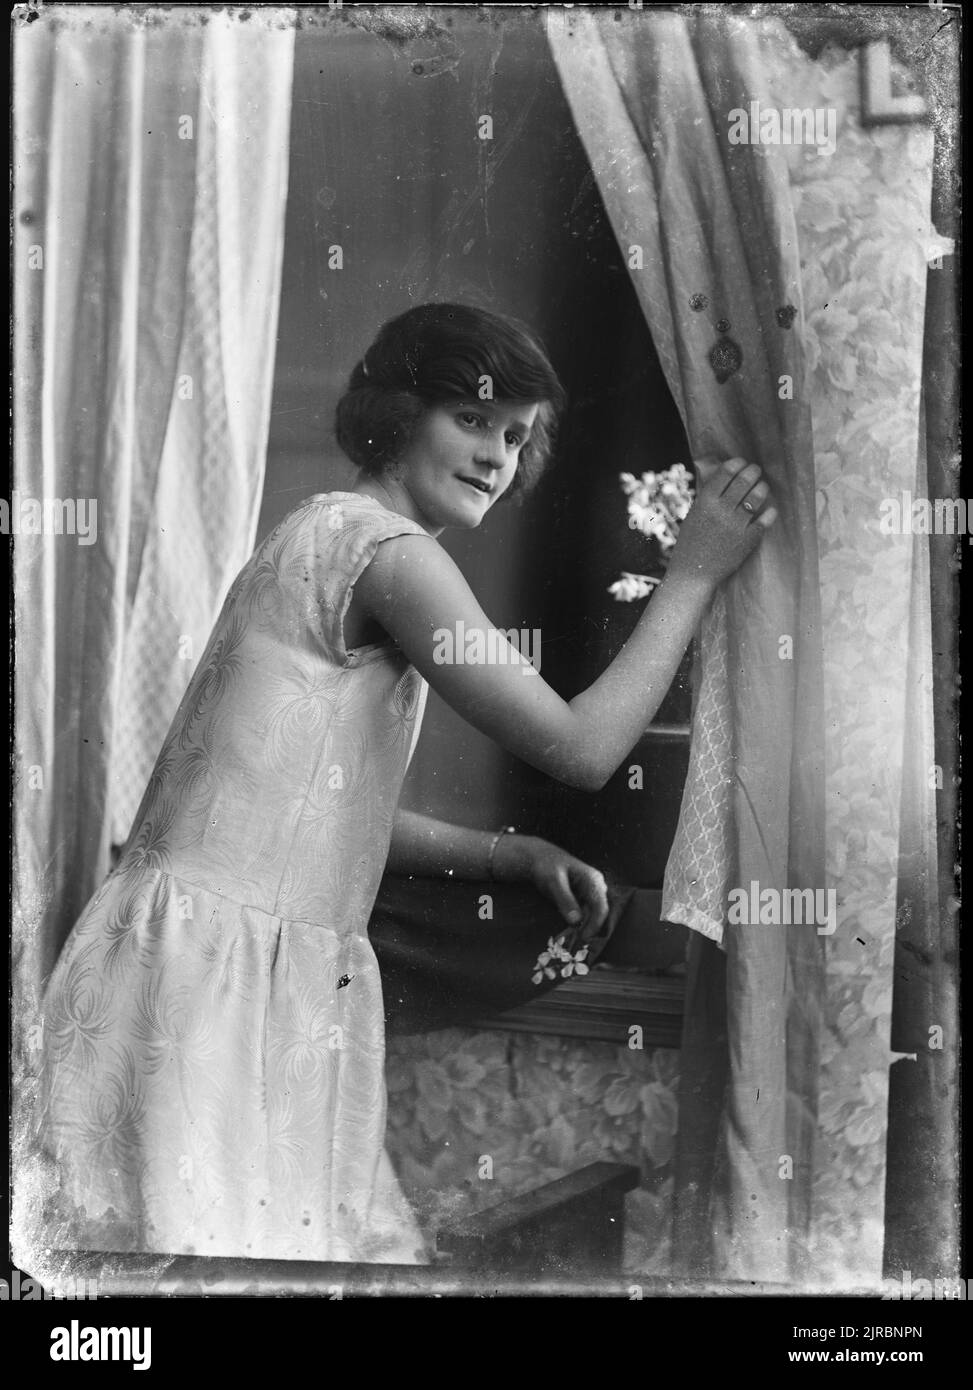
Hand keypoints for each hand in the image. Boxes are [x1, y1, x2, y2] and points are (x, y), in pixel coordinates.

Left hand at [497, 835, 609, 938]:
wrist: (540, 858)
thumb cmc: (546, 867)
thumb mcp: (553, 882)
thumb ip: (565, 900)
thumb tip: (576, 921)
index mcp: (593, 879)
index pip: (601, 907)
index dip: (595, 924)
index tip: (584, 938)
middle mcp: (598, 885)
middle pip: (600, 912)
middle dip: (590, 927)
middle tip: (577, 942)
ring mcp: (593, 890)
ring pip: (594, 914)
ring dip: (586, 926)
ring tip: (573, 938)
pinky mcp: (587, 896)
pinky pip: (588, 912)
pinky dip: (582, 922)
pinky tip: (572, 930)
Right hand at [667, 456, 777, 589]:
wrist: (693, 574)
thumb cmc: (690, 543)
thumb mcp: (694, 515)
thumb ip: (707, 496)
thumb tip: (719, 474)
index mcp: (705, 502)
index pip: (726, 472)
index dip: (737, 463)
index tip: (742, 462)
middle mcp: (721, 510)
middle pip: (744, 481)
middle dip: (753, 472)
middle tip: (756, 470)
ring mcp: (736, 525)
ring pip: (757, 497)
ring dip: (762, 488)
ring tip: (762, 487)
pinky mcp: (749, 539)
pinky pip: (765, 519)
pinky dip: (770, 512)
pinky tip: (770, 509)